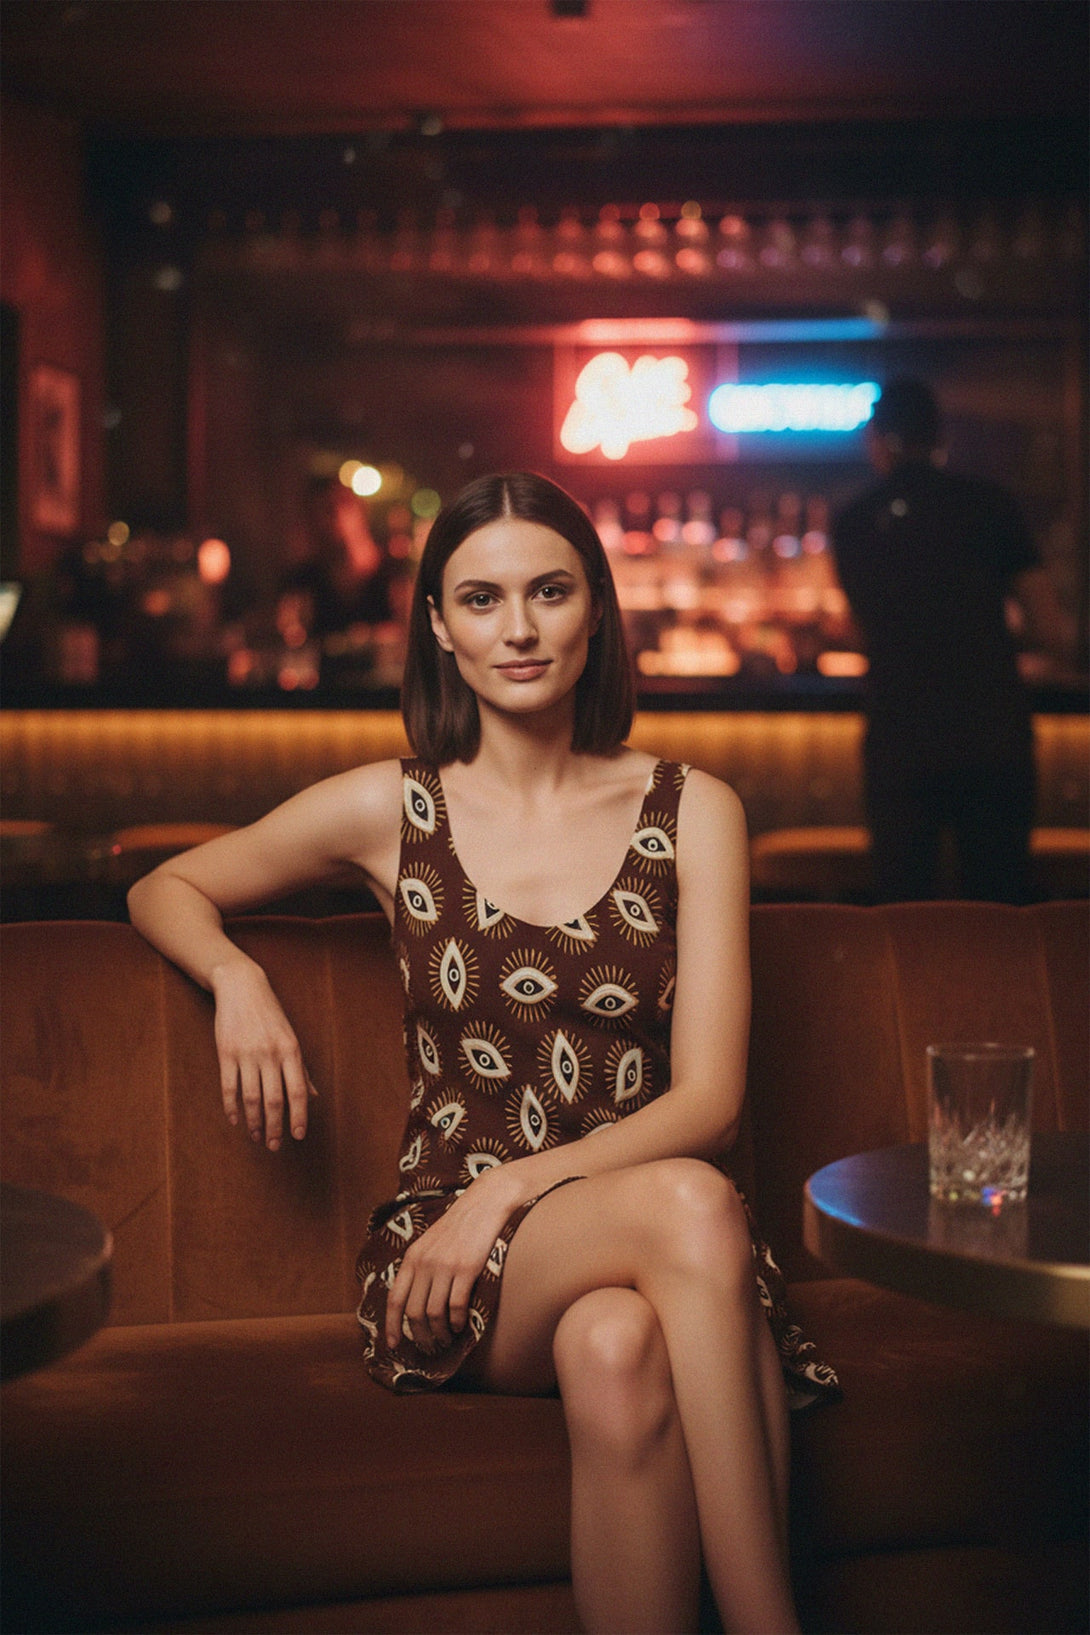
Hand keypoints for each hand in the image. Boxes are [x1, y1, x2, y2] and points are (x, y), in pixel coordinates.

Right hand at [211, 956, 316, 1149]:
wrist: (242, 987)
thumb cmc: (271, 1015)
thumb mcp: (291, 1037)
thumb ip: (301, 1069)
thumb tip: (314, 1097)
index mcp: (291, 1050)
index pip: (297, 1091)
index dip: (299, 1116)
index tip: (298, 1136)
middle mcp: (270, 1054)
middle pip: (273, 1100)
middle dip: (275, 1126)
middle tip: (275, 1146)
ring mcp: (247, 1054)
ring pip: (251, 1098)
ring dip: (254, 1122)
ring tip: (257, 1137)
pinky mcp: (226, 1053)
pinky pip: (229, 1087)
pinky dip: (232, 1107)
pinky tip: (235, 1120)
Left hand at [384, 1165, 524, 1352]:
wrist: (485, 1202)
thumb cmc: (460, 1225)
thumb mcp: (430, 1242)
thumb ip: (420, 1267)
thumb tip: (413, 1301)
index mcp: (412, 1257)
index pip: (395, 1299)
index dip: (392, 1326)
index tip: (394, 1346)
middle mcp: (424, 1263)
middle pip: (414, 1312)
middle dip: (420, 1336)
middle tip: (429, 1348)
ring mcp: (445, 1265)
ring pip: (434, 1314)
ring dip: (440, 1333)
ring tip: (446, 1340)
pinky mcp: (466, 1268)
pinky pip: (456, 1306)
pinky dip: (457, 1322)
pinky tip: (461, 1326)